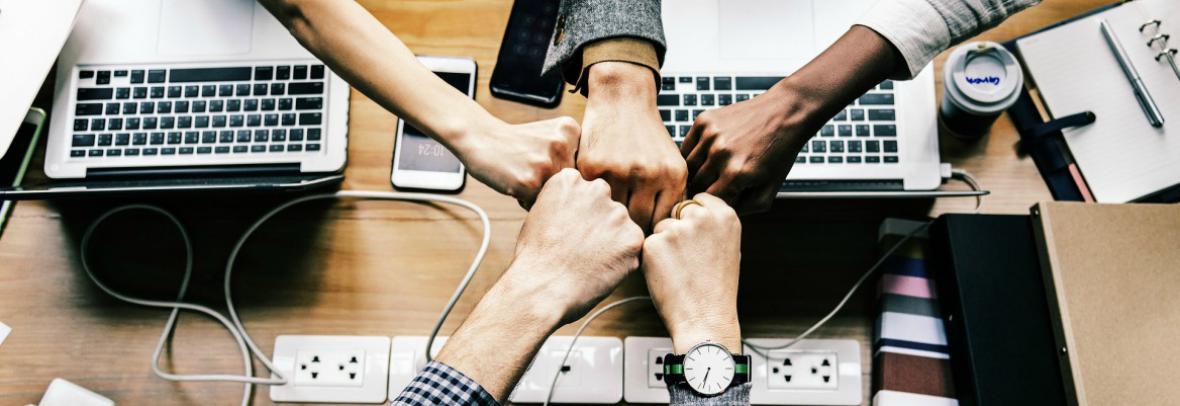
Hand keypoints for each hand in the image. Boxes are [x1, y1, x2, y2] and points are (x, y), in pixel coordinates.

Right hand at [460, 117, 580, 207]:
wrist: (480, 138)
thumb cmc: (516, 142)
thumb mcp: (550, 134)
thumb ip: (573, 153)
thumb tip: (594, 191)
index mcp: (571, 129)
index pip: (584, 167)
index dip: (564, 171)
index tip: (545, 161)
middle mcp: (562, 144)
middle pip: (572, 183)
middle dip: (554, 184)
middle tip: (532, 169)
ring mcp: (546, 163)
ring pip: (557, 196)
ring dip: (541, 194)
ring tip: (523, 175)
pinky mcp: (530, 182)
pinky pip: (538, 204)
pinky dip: (526, 200)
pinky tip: (515, 182)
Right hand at [506, 168, 645, 323]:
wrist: (542, 288)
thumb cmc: (535, 257)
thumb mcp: (539, 214)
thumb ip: (564, 203)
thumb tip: (579, 208)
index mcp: (570, 180)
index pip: (585, 192)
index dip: (577, 215)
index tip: (567, 232)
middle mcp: (597, 189)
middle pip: (606, 206)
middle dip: (598, 225)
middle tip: (580, 249)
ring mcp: (618, 213)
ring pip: (620, 227)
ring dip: (611, 242)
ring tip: (588, 262)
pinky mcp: (633, 238)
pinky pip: (631, 247)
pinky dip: (621, 260)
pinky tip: (599, 270)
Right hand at [578, 62, 686, 231]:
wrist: (623, 99)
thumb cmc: (647, 137)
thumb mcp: (671, 163)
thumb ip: (670, 197)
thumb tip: (664, 237)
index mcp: (672, 175)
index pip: (662, 223)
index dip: (652, 232)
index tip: (642, 234)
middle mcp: (648, 174)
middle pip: (638, 224)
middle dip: (630, 229)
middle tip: (622, 231)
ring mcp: (619, 170)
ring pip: (613, 214)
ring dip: (609, 218)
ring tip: (606, 220)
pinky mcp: (592, 167)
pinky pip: (592, 198)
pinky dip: (592, 202)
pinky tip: (592, 202)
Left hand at [643, 193, 741, 352]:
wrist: (705, 319)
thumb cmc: (716, 288)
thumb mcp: (728, 247)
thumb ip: (712, 224)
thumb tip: (691, 209)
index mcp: (725, 215)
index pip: (699, 199)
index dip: (693, 217)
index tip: (696, 236)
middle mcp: (702, 217)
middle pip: (678, 210)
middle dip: (677, 228)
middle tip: (688, 258)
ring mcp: (677, 229)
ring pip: (661, 227)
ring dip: (664, 244)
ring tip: (680, 270)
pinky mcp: (655, 243)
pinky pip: (648, 244)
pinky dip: (652, 258)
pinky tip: (668, 275)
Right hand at [681, 26, 905, 213]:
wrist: (785, 112)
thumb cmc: (779, 152)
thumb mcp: (770, 189)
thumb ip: (746, 209)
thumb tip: (719, 214)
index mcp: (737, 174)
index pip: (710, 202)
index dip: (714, 206)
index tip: (718, 203)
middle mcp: (721, 153)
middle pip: (696, 185)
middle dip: (703, 191)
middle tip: (712, 190)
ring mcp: (711, 135)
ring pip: (688, 167)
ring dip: (695, 174)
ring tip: (709, 174)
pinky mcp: (704, 120)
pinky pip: (686, 147)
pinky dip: (691, 155)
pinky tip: (706, 157)